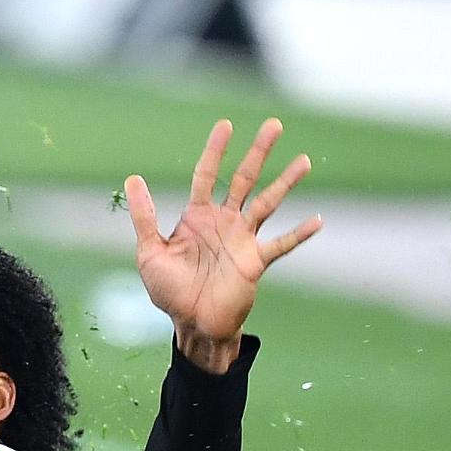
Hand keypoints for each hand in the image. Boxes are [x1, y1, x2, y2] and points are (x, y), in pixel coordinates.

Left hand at [125, 118, 322, 368]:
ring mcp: (242, 241)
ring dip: (285, 182)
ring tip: (304, 160)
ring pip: (267, 203)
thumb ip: (145, 217)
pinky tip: (317, 220)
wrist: (192, 325)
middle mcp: (224, 222)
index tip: (226, 125)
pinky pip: (280, 245)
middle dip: (258, 152)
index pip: (206, 175)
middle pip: (243, 179)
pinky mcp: (255, 263)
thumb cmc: (169, 291)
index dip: (215, 151)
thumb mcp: (150, 252)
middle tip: (275, 124)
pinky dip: (298, 234)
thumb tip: (132, 178)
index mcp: (197, 216)